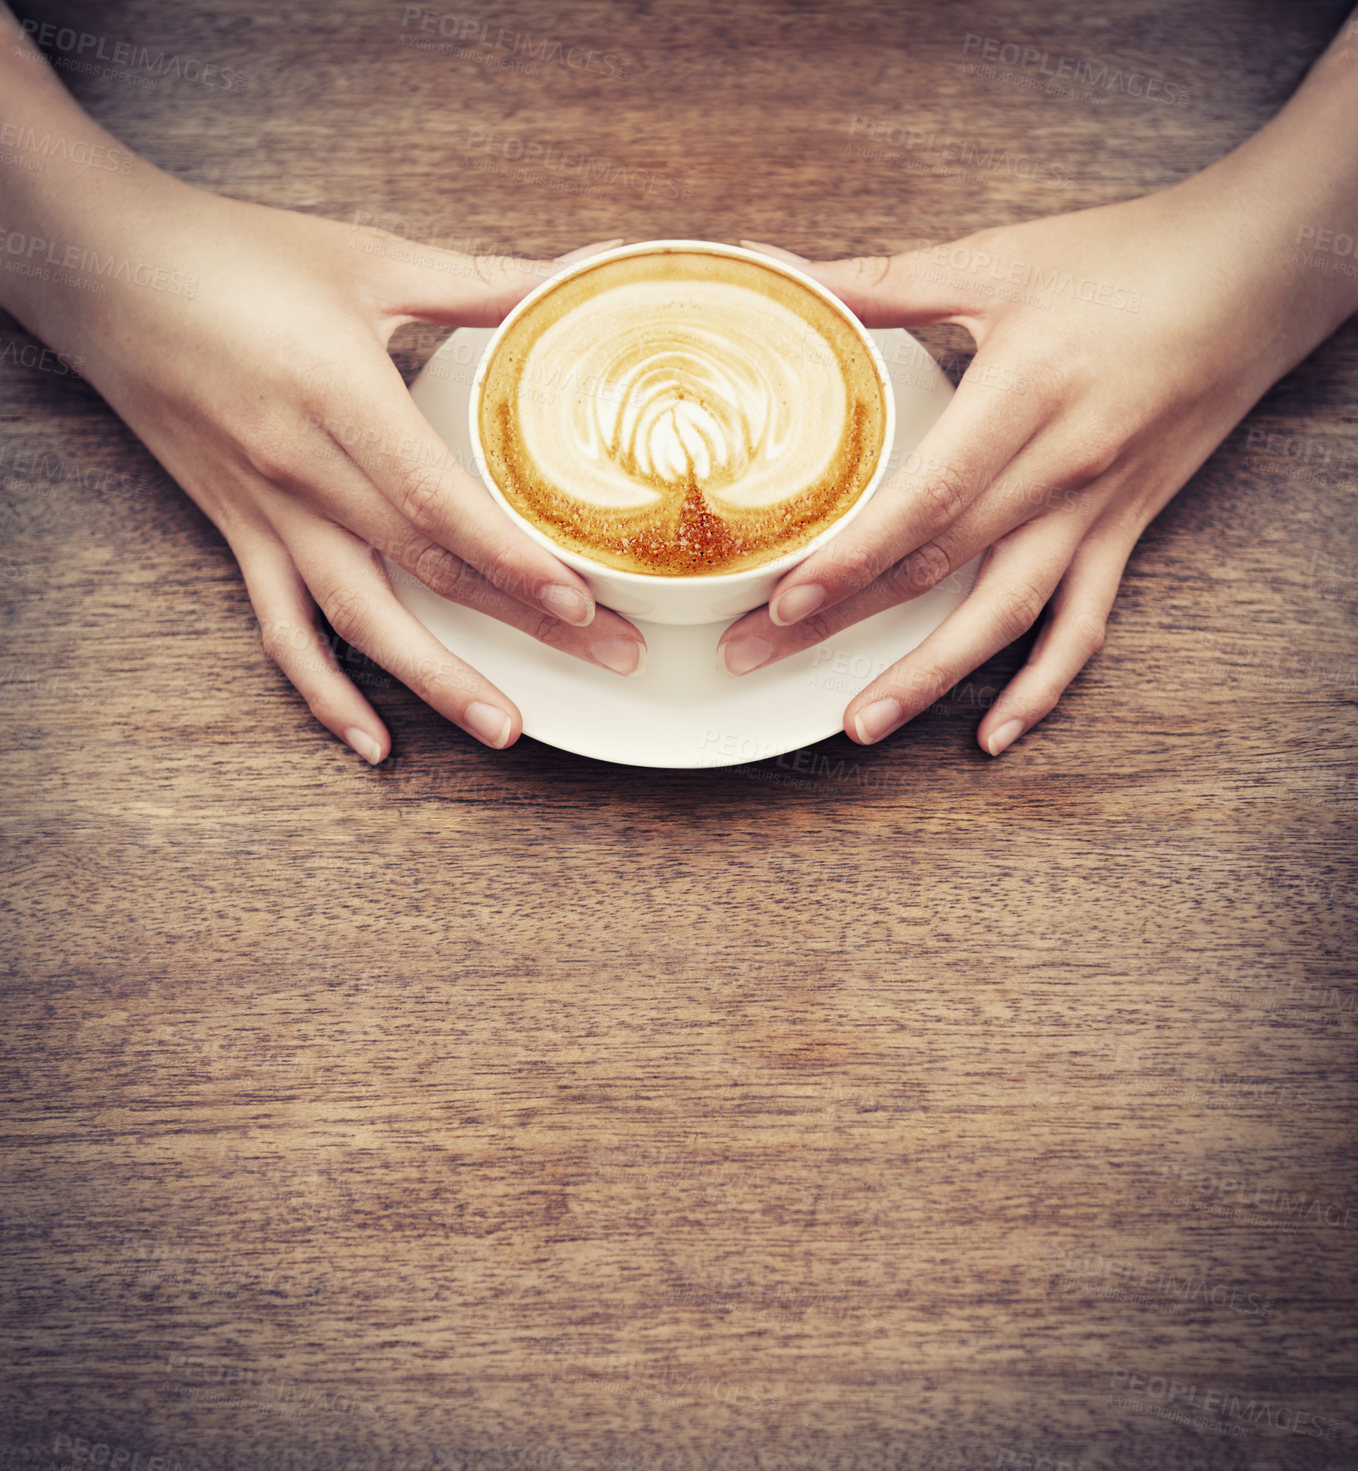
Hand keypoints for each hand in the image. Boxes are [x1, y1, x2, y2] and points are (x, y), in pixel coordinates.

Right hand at [5, 173, 645, 760]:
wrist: (103, 272)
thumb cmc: (234, 257)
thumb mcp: (367, 259)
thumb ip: (477, 284)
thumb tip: (571, 279)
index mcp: (338, 396)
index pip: (439, 501)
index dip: (511, 559)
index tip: (579, 603)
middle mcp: (303, 472)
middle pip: (428, 569)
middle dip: (525, 624)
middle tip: (609, 659)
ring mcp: (269, 515)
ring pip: (360, 619)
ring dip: (436, 681)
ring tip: (505, 729)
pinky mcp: (240, 535)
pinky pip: (281, 630)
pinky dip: (322, 693)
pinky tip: (371, 742)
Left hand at [721, 166, 1354, 754]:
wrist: (1258, 273)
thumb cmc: (1126, 259)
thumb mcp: (997, 259)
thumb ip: (884, 283)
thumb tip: (785, 275)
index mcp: (1025, 393)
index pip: (926, 498)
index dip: (852, 558)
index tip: (782, 602)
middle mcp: (1062, 467)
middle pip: (939, 566)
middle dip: (842, 621)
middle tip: (758, 659)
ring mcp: (1097, 510)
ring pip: (1007, 615)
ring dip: (932, 677)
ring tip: (861, 725)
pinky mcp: (1126, 531)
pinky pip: (1087, 625)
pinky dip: (1045, 687)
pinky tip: (996, 735)